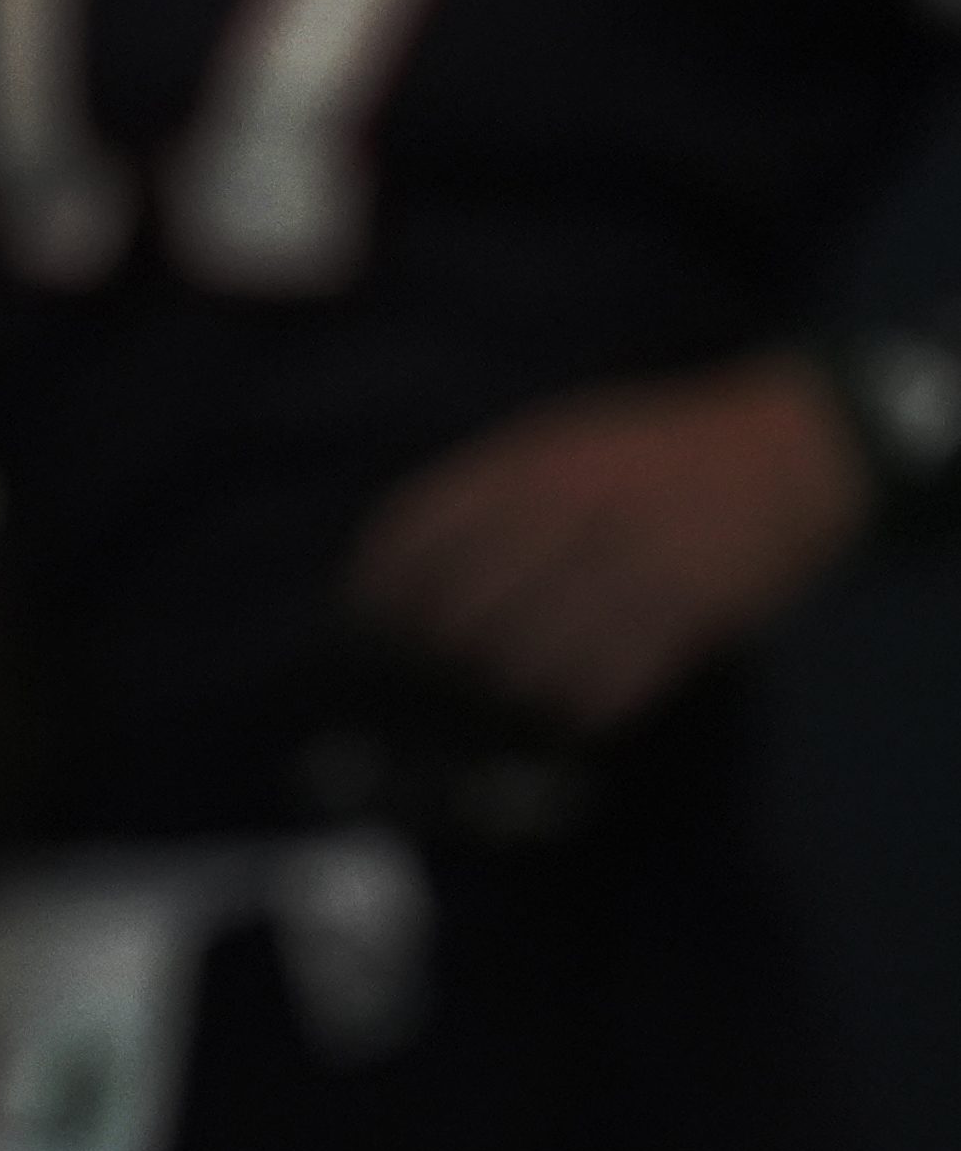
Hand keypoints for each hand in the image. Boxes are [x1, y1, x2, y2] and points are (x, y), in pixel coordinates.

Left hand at [346, 352, 868, 731]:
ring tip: (492, 703)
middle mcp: (570, 509)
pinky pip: (609, 684)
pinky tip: (564, 708)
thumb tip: (396, 569)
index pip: (417, 537)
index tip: (365, 622)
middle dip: (431, 655)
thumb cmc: (651, 452)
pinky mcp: (690, 611)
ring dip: (499, 693)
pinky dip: (575, 709)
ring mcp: (631, 561)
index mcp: (528, 463)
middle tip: (423, 681)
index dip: (378, 592)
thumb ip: (484, 494)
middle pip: (463, 609)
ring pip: (529, 658)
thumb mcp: (556, 441)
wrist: (785, 452)